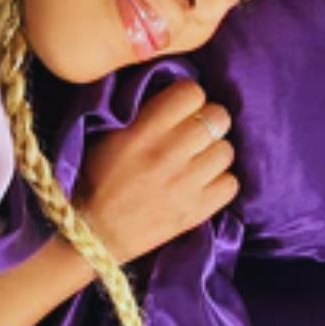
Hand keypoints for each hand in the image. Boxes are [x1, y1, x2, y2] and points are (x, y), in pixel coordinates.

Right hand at [70, 78, 240, 265]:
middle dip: (208, 121)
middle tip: (194, 133)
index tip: (182, 109)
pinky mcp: (196, 212)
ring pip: (227, 150)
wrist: (93, 232)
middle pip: (218, 117)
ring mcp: (185, 184)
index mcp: (143, 131)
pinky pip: (231, 184)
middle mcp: (168, 153)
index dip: (189, 98)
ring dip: (214, 152)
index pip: (191, 93)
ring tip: (197, 160)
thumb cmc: (95, 179)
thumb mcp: (108, 135)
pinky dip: (220, 182)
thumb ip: (142, 114)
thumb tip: (172, 95)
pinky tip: (203, 182)